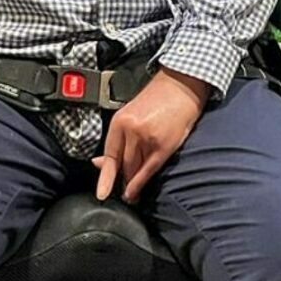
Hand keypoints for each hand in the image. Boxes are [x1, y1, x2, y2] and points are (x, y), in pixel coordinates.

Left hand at [92, 66, 211, 203]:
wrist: (181, 87)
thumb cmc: (157, 100)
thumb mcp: (131, 115)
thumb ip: (119, 139)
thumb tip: (100, 163)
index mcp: (120, 121)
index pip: (110, 155)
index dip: (105, 177)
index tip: (102, 193)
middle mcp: (131, 130)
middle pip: (123, 165)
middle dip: (122, 180)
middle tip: (122, 191)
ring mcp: (147, 139)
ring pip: (135, 170)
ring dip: (132, 183)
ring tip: (131, 193)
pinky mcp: (164, 146)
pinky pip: (148, 171)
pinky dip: (141, 184)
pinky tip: (137, 192)